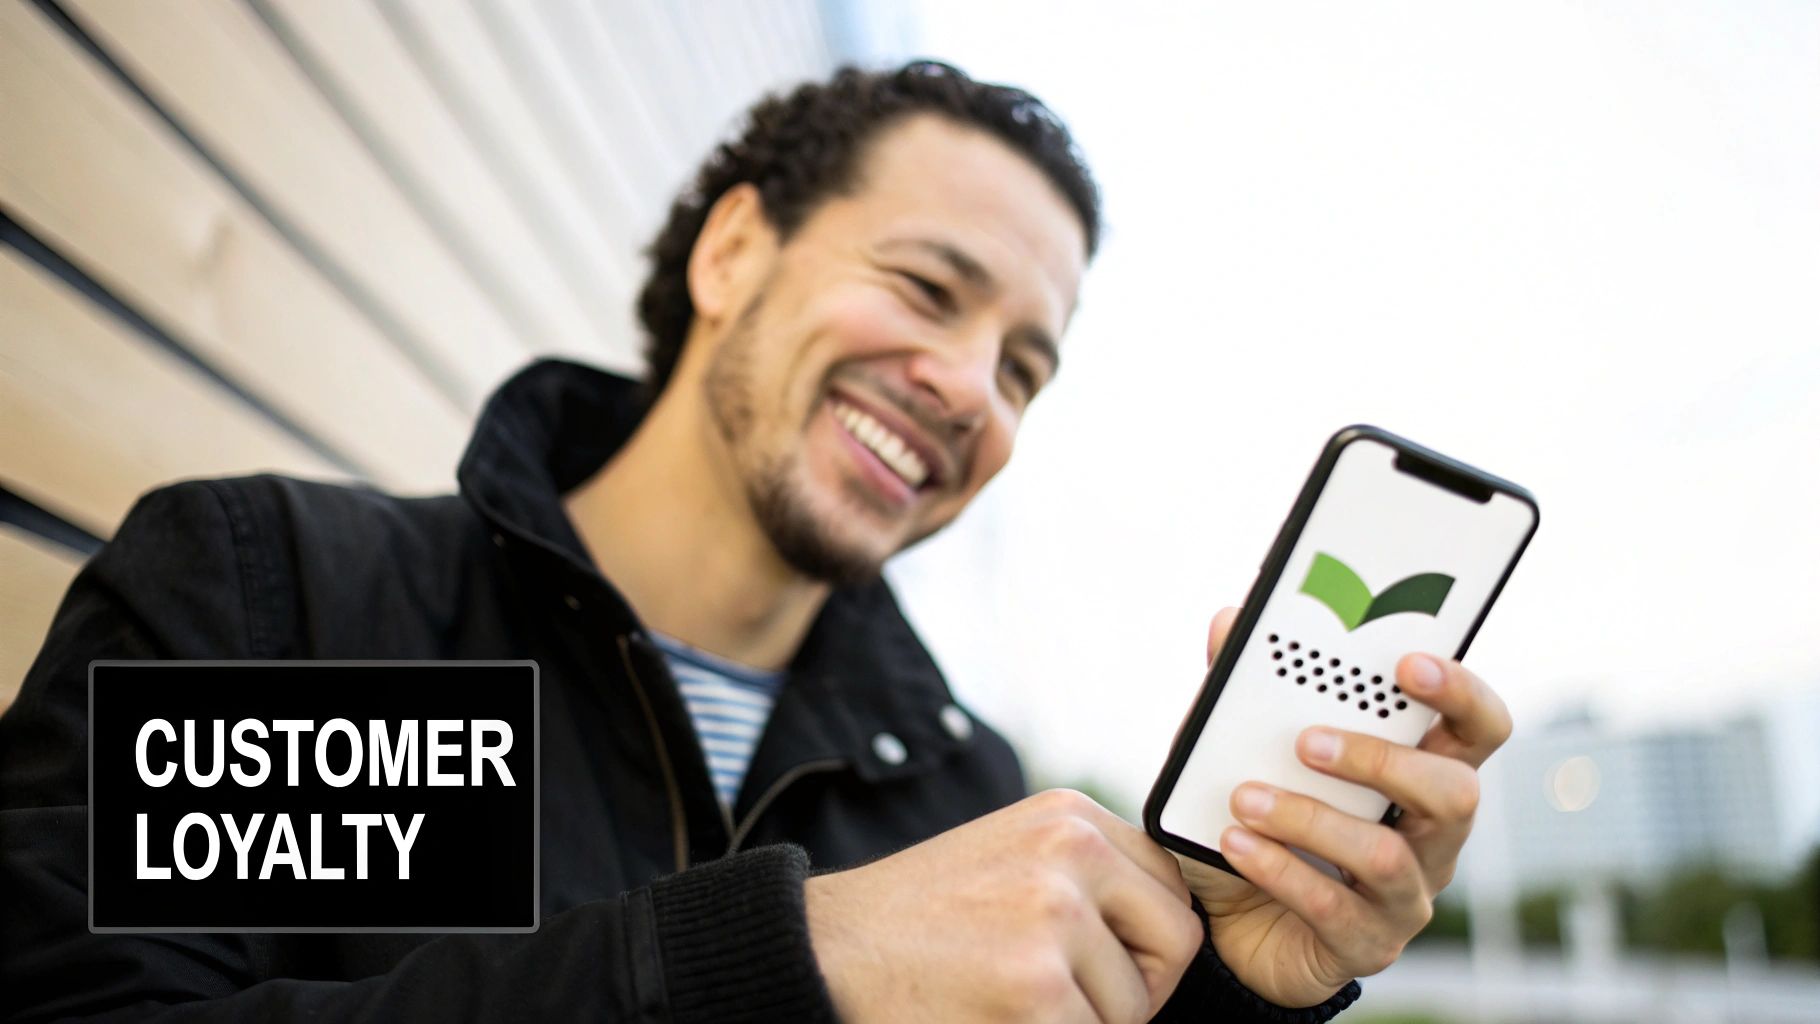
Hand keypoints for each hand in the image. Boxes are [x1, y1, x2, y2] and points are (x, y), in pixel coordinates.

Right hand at [805, 788, 1204, 1022]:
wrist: (829, 951)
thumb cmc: (919, 918)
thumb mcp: (1013, 856)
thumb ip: (1088, 873)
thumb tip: (1169, 923)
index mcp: (1070, 815)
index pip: (1171, 887)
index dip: (1144, 942)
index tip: (1099, 960)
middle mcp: (1071, 851)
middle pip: (1174, 943)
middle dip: (1134, 987)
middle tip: (1062, 996)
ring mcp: (1055, 917)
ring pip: (1133, 1007)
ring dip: (1083, 1022)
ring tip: (1008, 999)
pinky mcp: (1035, 988)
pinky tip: (992, 1017)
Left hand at [1178, 607, 1512, 1006]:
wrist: (1226, 921)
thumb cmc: (1256, 821)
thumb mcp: (1242, 755)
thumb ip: (1242, 694)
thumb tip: (1227, 621)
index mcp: (1420, 772)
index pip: (1479, 727)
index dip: (1461, 692)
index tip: (1408, 662)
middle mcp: (1430, 835)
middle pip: (1457, 792)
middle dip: (1382, 761)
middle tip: (1306, 742)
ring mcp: (1406, 895)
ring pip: (1387, 856)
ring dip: (1311, 820)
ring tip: (1246, 799)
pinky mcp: (1367, 944)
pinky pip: (1334, 909)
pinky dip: (1279, 869)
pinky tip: (1236, 845)